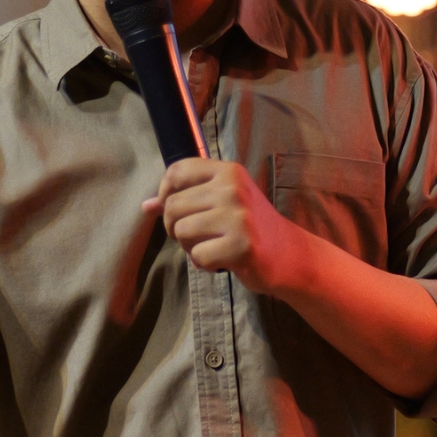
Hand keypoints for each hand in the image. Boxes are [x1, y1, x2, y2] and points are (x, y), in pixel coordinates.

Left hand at [144, 158, 436, 399]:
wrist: (291, 256)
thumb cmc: (249, 227)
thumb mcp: (221, 202)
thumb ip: (186, 198)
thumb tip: (146, 205)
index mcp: (228, 171)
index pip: (177, 171)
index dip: (165, 192)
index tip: (172, 208)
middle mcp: (232, 188)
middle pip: (173, 206)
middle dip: (176, 228)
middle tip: (198, 236)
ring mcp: (238, 216)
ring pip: (181, 232)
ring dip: (189, 247)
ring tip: (212, 246)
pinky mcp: (242, 246)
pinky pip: (197, 257)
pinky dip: (204, 264)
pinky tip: (222, 261)